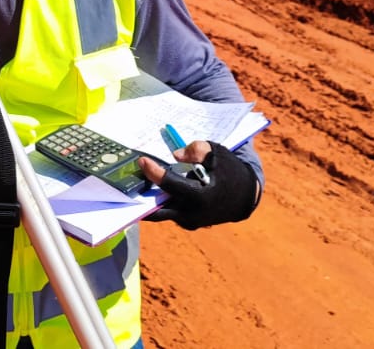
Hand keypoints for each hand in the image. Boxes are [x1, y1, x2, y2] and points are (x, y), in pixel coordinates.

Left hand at [138, 140, 258, 229]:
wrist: (245, 196)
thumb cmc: (230, 171)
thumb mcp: (218, 153)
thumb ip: (197, 150)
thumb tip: (175, 155)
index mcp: (201, 196)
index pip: (170, 185)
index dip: (154, 172)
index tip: (142, 161)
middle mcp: (193, 214)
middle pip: (157, 208)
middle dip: (142, 196)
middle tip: (128, 182)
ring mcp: (190, 222)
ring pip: (162, 212)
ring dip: (150, 200)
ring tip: (136, 184)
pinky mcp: (189, 224)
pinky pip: (170, 213)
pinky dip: (161, 203)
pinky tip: (152, 190)